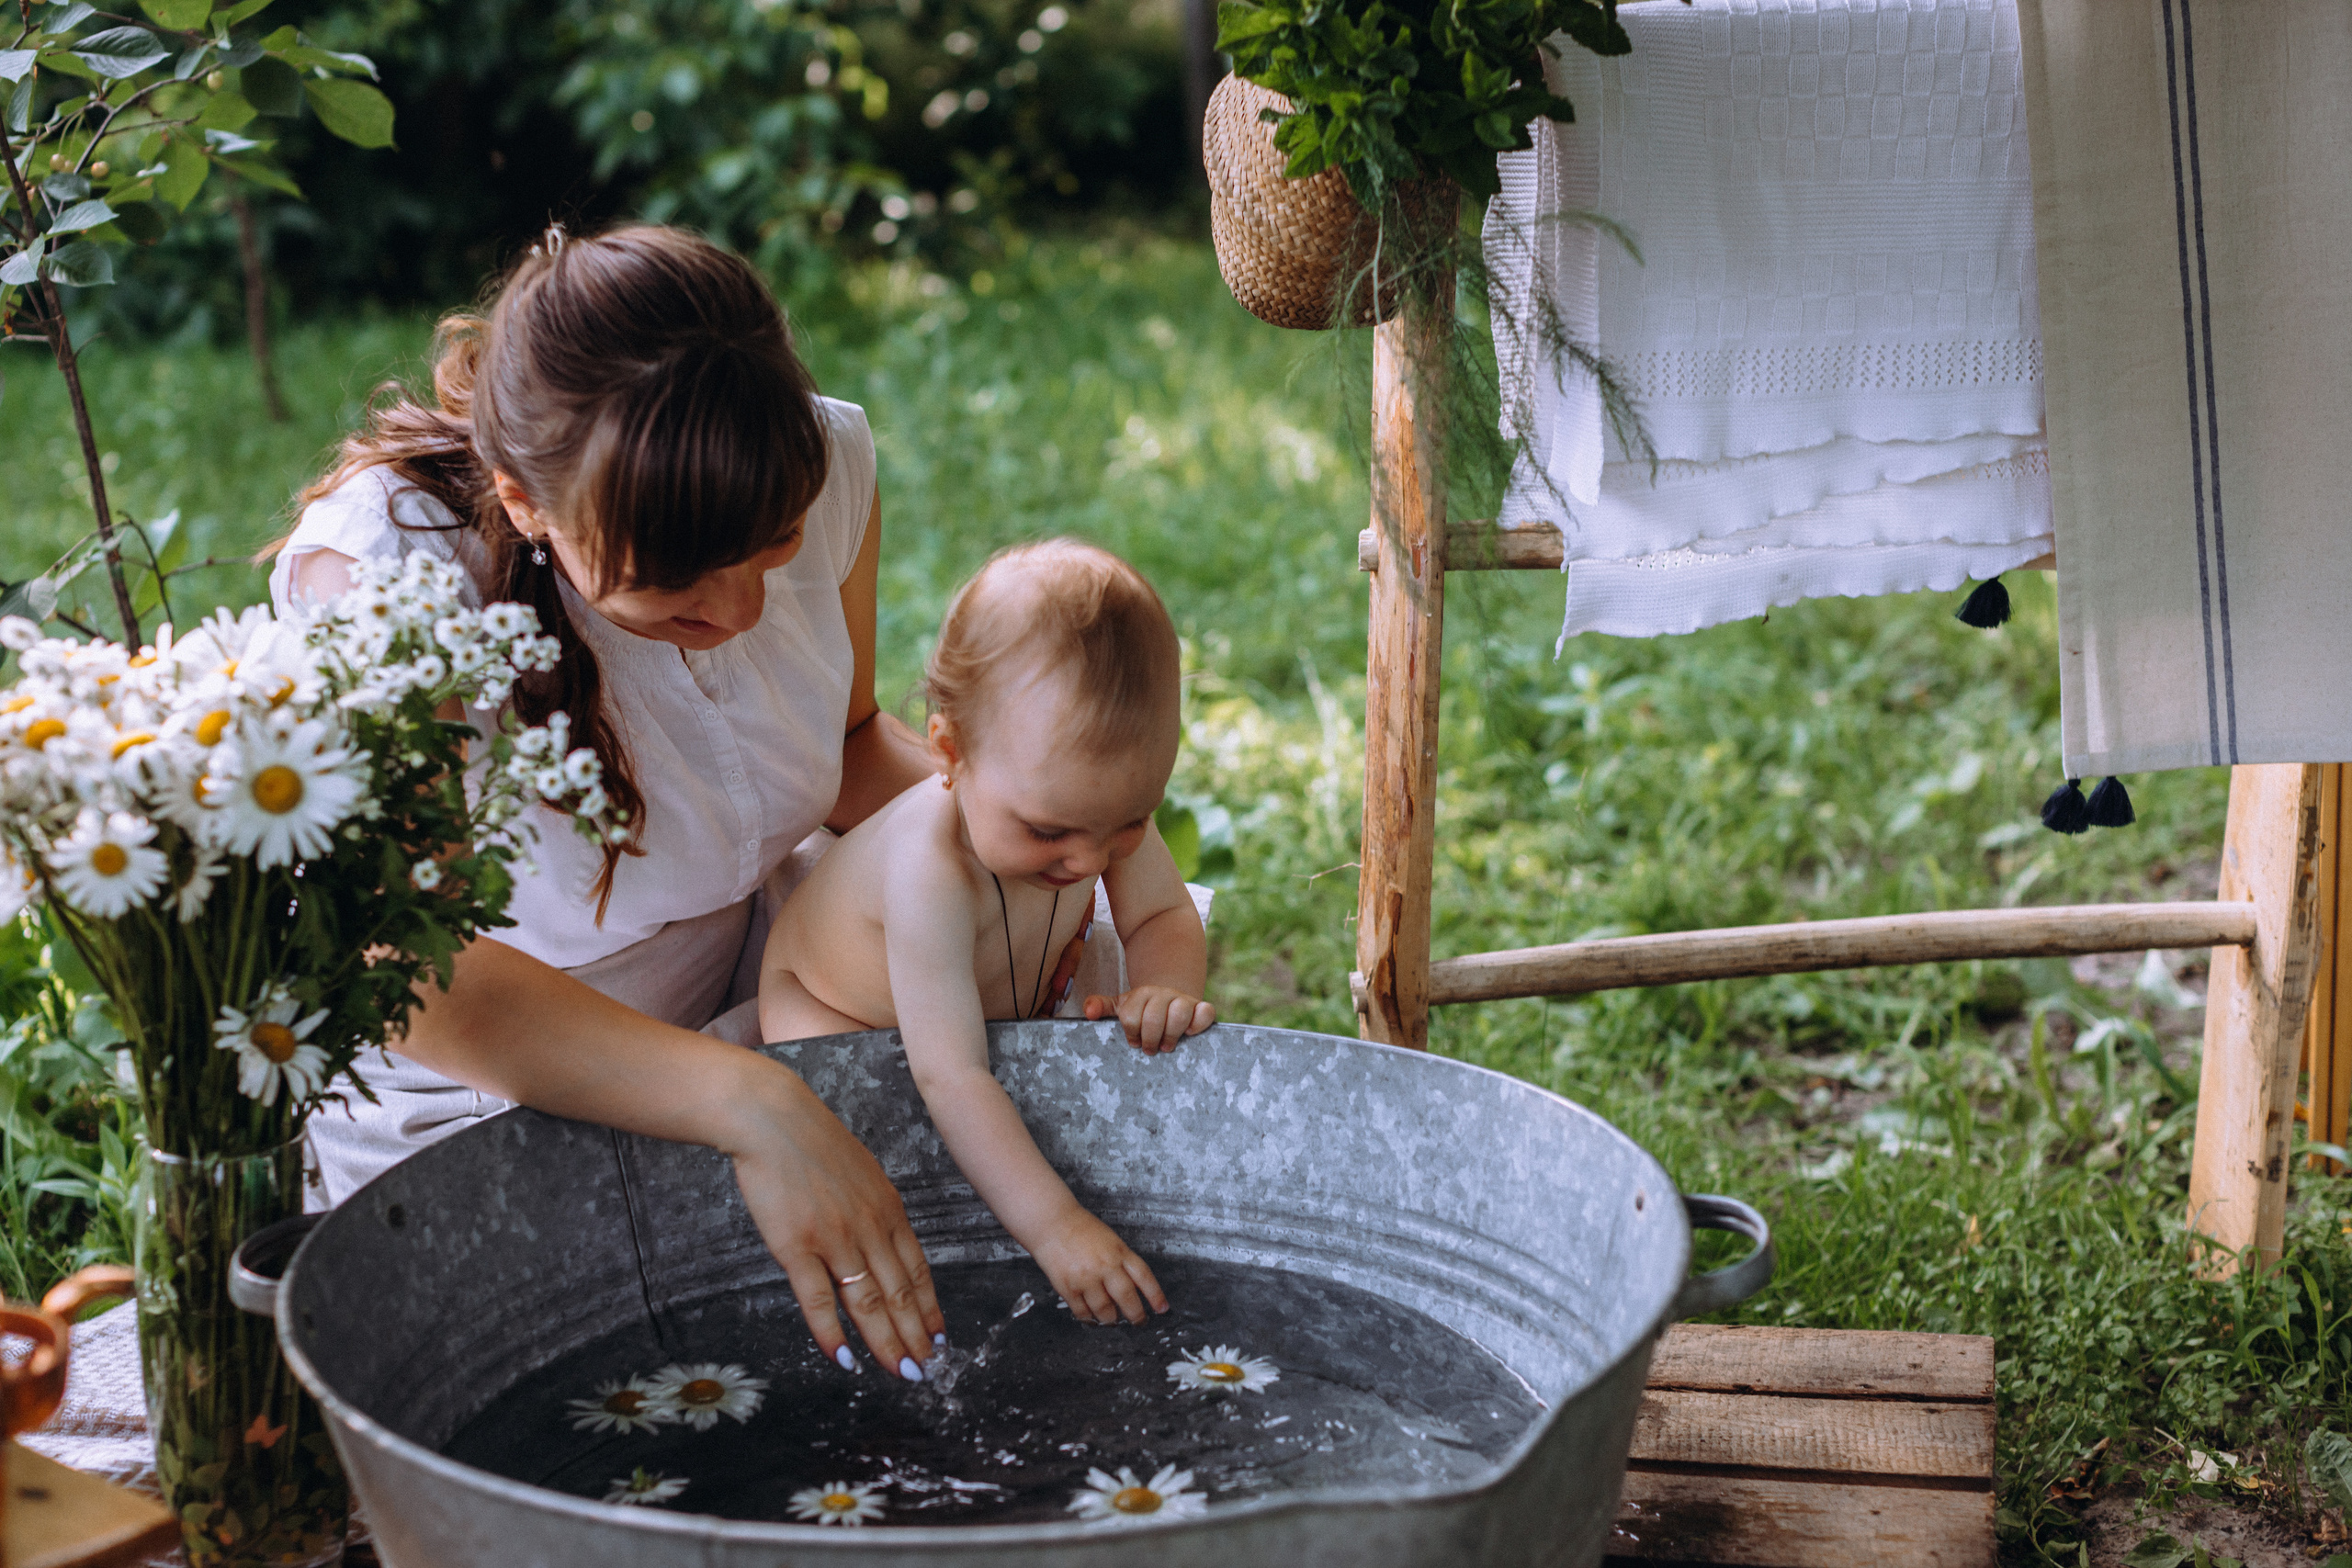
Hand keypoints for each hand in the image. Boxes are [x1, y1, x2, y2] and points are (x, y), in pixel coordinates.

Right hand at [722, 1062, 946, 1377]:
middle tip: (928, 1368)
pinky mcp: (797, 1247)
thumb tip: (884, 1237)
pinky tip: (844, 1359)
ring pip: (868, 1303)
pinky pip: (819, 1300)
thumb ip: (874, 1208)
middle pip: (899, 1293)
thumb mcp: (861, 1172)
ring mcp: (835, 1239)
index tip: (939, 1335)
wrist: (772, 1119)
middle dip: (917, 1335)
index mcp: (887, 1209)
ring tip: (901, 1372)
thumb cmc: (811, 1142)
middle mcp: (869, 1227)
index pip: (917, 1269)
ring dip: (887, 1343)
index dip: (929, 1307)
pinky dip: (833, 1333)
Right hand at [1030, 1207, 1168, 1324]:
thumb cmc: (1080, 1228)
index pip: (1144, 1277)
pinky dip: (1090, 1319)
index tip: (1162, 1309)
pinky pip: (1083, 1312)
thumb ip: (1122, 1261)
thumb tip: (1135, 1288)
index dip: (1156, 1296)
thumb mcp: (1110, 1240)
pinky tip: (1093, 1319)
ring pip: (1105, 1311)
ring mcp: (1086, 1278)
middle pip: (1127, 1298)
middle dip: (1136, 1316)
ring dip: (1112, 1320)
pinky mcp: (1068, 1288)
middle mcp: (1105, 1265)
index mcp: (1118, 1251)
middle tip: (1139, 1321)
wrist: (1051, 1223)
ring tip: (1114, 1320)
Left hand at [1084, 985, 1215, 1052]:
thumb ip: (1103, 1007)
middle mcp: (1163, 994)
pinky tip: (1190, 1034)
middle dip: (1149, 1039)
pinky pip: (1206, 1012)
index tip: (1133, 1041)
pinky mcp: (1202, 1007)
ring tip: (1166, 1046)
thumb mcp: (1122, 1005)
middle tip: (1149, 1049)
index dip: (1131, 1033)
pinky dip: (1199, 1024)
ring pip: (1179, 1012)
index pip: (1131, 1016)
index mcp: (1141, 995)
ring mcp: (1184, 999)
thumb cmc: (1143, 1008)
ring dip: (1171, 1034)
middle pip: (1153, 1017)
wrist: (1170, 994)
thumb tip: (1088, 1013)